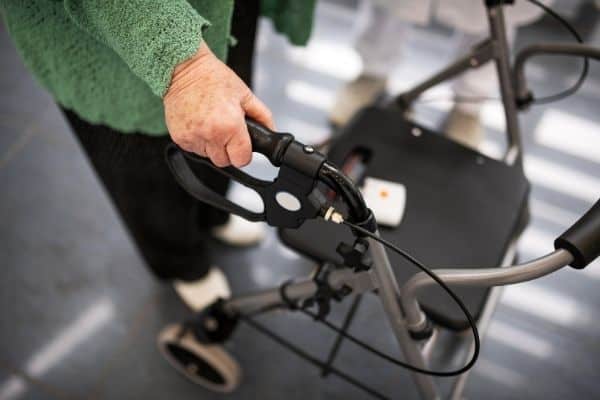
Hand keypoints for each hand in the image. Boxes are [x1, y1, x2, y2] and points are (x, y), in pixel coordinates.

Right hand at [164, 42, 273, 167]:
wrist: (183, 69)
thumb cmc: (212, 78)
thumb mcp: (245, 94)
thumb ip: (262, 116)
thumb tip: (271, 132)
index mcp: (230, 126)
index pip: (242, 160)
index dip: (244, 153)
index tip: (242, 144)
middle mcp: (210, 134)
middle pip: (224, 161)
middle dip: (228, 150)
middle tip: (226, 130)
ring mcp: (193, 138)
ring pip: (208, 156)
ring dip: (212, 145)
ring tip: (211, 122)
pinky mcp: (179, 138)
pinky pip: (193, 150)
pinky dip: (198, 141)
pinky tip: (199, 123)